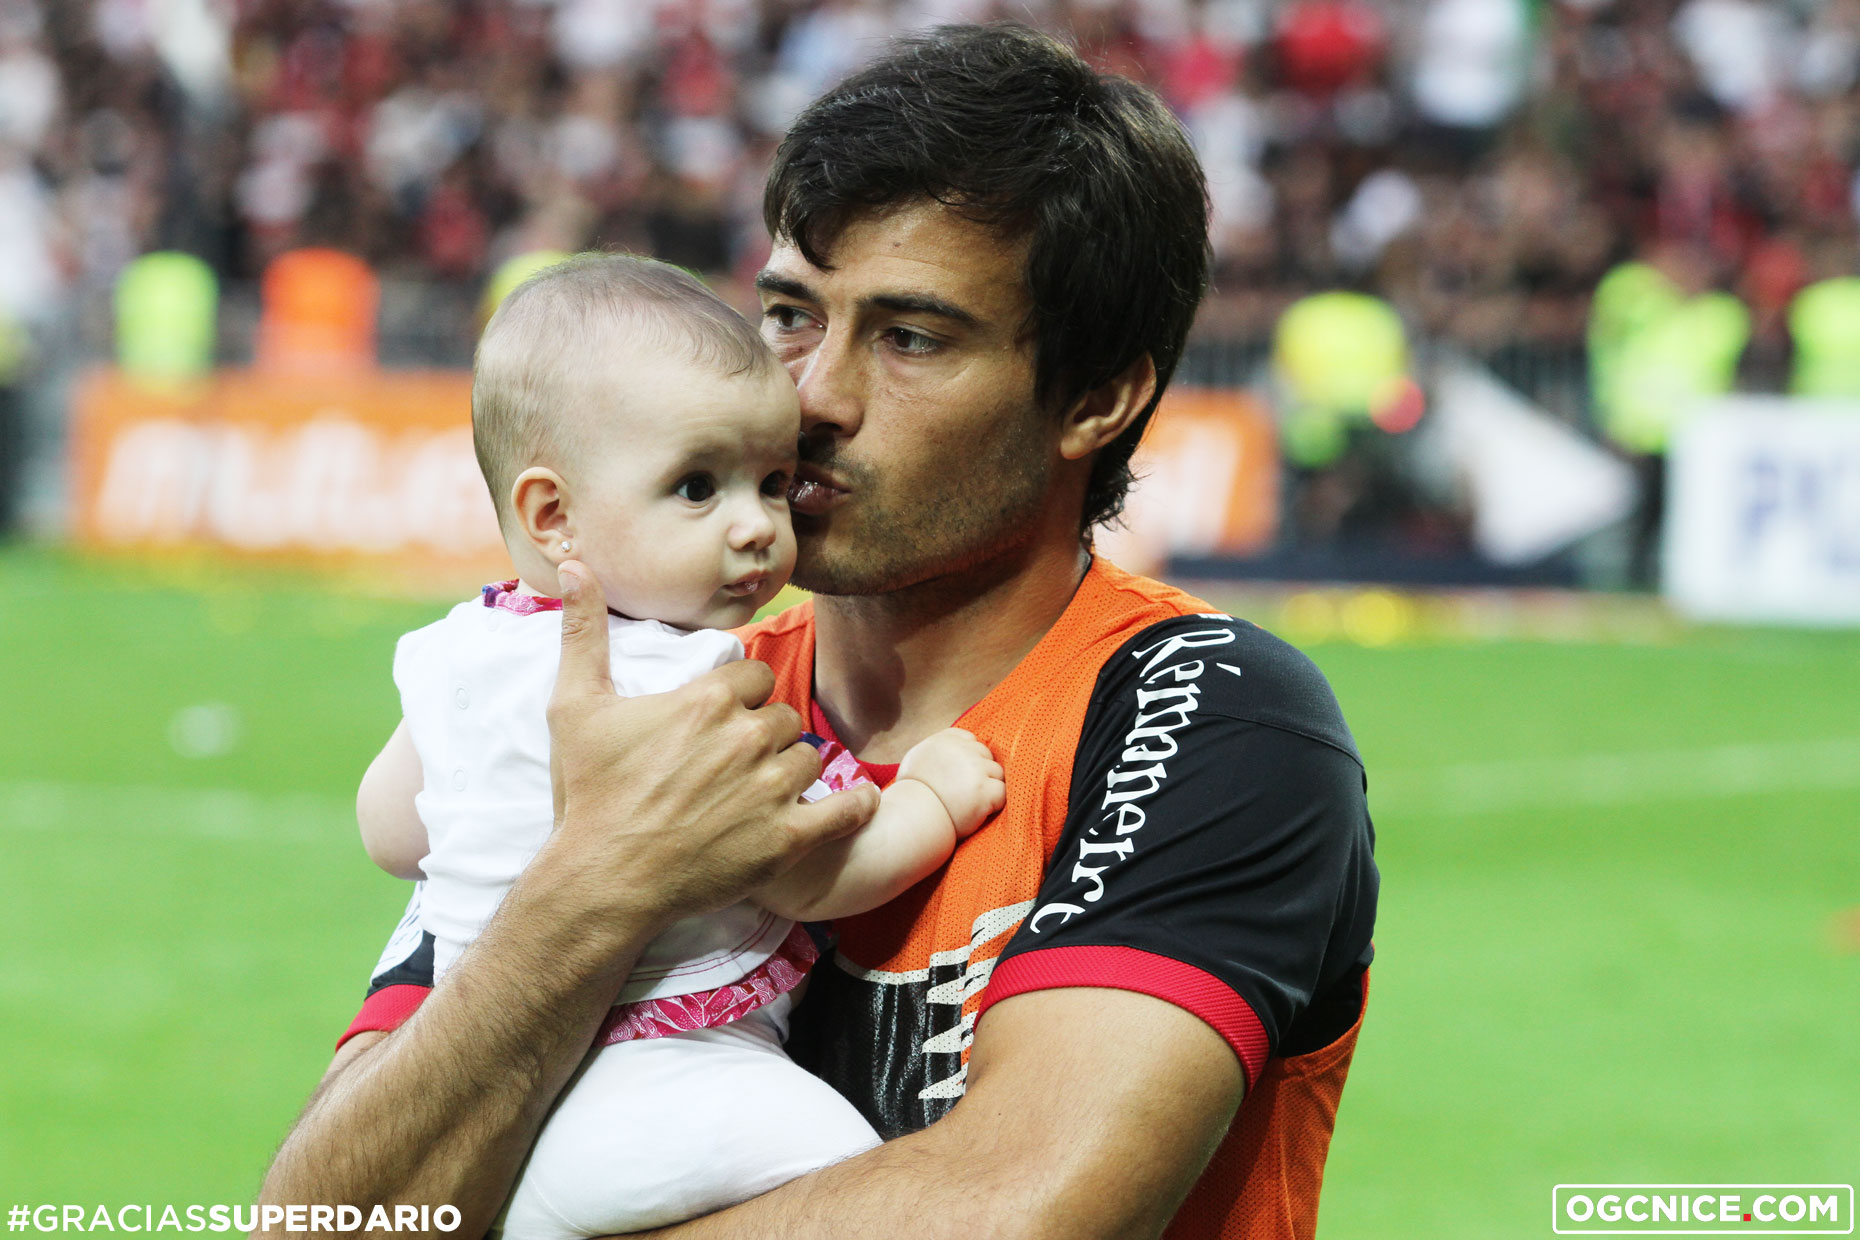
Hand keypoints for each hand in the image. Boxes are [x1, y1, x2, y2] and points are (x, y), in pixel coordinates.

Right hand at [544, 561, 879, 933]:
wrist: (603, 877)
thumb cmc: (589, 793)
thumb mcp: (575, 705)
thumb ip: (582, 631)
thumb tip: (575, 565)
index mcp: (709, 700)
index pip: (757, 676)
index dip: (746, 697)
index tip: (728, 717)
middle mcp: (747, 738)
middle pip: (784, 717)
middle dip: (766, 735)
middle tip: (737, 762)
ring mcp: (771, 788)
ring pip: (809, 758)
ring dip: (793, 770)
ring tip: (765, 791)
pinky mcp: (786, 838)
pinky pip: (846, 810)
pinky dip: (856, 806)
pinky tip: (858, 802)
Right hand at [895, 728, 1004, 836]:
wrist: (912, 820)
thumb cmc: (913, 796)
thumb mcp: (917, 761)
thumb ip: (939, 751)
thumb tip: (963, 746)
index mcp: (943, 741)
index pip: (970, 739)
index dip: (969, 758)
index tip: (959, 776)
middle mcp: (960, 750)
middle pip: (986, 755)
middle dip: (980, 773)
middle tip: (964, 794)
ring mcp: (974, 769)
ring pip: (997, 773)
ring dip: (988, 788)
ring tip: (969, 804)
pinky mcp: (983, 790)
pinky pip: (1002, 792)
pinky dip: (994, 804)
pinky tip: (977, 812)